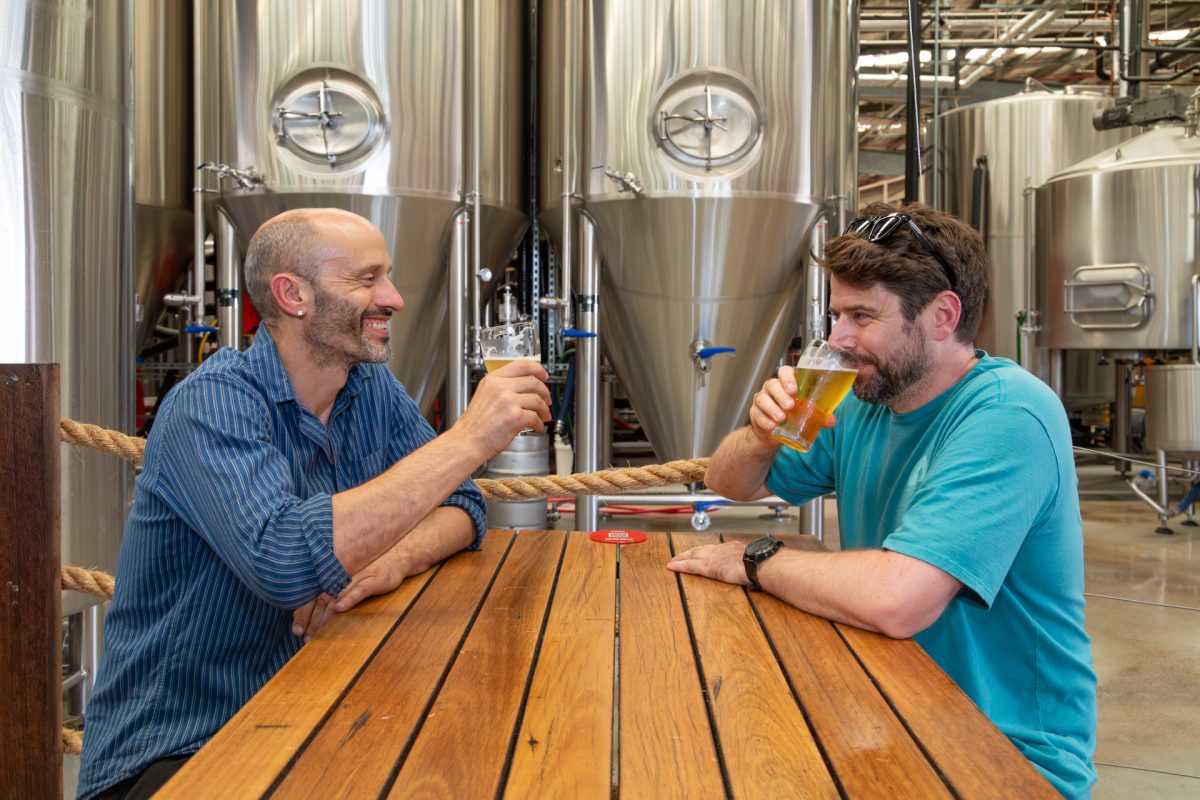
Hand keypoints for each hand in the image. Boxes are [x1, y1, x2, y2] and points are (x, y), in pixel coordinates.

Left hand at [290, 545, 413, 640]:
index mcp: (335, 576)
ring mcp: (357, 578)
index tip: (295, 629)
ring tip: (315, 632)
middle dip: (309, 618)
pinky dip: (349, 599)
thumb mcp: (353, 577)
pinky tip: (340, 609)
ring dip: (324, 616)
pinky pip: (359, 590)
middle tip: (301, 635)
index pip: (314, 595)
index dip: (303, 612)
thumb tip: (319, 606)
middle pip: (320, 599)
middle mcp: (342, 576)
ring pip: (335, 597)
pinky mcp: (373, 580)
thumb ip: (336, 588)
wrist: (399, 554)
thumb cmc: (374, 568)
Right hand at [455, 359, 552, 459]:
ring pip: (538, 400)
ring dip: (544, 409)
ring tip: (544, 416)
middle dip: (545, 392)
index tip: (544, 375)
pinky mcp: (515, 417)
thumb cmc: (476, 423)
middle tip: (547, 400)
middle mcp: (501, 387)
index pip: (522, 365)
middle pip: (534, 382)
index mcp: (493, 379)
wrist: (467, 441)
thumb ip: (502, 387)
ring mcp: (508, 401)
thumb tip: (525, 386)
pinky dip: (539, 423)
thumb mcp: (484, 395)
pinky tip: (536, 426)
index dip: (538, 369)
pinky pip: (535, 416)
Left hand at [667, 541, 751, 585]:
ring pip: (692, 555)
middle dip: (689, 552)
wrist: (757, 562)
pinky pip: (690, 565)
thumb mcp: (754, 558)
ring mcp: (712, 557)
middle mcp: (719, 549)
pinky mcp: (707, 566)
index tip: (701, 552)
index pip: (714, 548)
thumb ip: (748, 561)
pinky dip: (680, 565)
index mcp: (731, 547)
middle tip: (680, 555)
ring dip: (682, 557)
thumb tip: (754, 567)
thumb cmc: (760, 562)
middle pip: (700, 549)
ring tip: (673, 560)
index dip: (705, 551)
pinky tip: (671, 566)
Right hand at [748, 366, 836, 445]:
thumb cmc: (791, 417)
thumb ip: (819, 416)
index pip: (784, 371)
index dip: (788, 377)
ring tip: (781, 418)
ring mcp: (762, 400)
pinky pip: (757, 414)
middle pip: (772, 384)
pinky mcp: (754, 413)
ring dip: (772, 408)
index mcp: (786, 384)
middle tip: (790, 406)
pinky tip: (771, 425)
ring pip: (762, 398)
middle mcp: (772, 388)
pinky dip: (764, 419)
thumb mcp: (806, 415)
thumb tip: (831, 421)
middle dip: (781, 395)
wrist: (772, 434)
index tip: (794, 389)